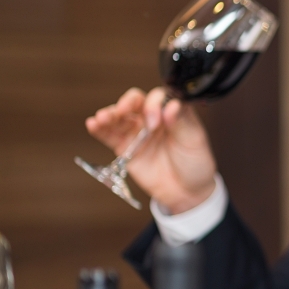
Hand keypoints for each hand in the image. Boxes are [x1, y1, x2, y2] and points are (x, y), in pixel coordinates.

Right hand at [85, 87, 217, 213]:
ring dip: (109, 114)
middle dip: (127, 103)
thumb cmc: (195, 163)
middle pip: (134, 102)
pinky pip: (109, 135)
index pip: (158, 97)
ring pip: (118, 117)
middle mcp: (152, 118)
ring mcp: (137, 133)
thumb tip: (172, 105)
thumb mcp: (194, 141)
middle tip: (123, 111)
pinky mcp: (125, 148)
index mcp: (172, 112)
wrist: (187, 192)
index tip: (157, 120)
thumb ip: (181, 122)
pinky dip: (99, 129)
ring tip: (102, 118)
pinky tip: (93, 124)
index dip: (154, 104)